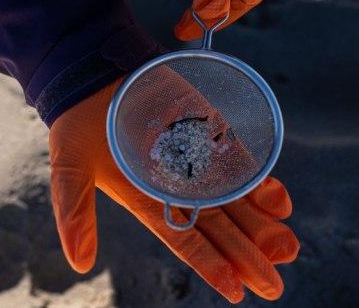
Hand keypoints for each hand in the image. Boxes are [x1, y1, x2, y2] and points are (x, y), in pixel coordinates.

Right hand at [48, 76, 298, 302]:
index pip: (185, 241)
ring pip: (236, 202)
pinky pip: (241, 164)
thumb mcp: (70, 169)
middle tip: (274, 286)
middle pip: (220, 228)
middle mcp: (178, 188)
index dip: (211, 266)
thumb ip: (74, 214)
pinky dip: (261, 183)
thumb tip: (80, 264)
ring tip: (288, 250)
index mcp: (147, 202)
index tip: (236, 291)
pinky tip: (282, 204)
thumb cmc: (78, 121)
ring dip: (262, 226)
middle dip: (247, 256)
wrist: (95, 73)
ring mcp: (197, 162)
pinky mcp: (209, 134)